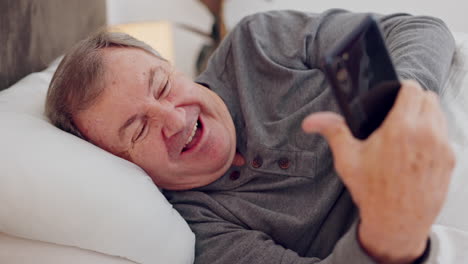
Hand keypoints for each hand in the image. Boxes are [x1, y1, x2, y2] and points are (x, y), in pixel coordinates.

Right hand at [302, 80, 454, 262]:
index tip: (395, 95)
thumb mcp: (347, 159)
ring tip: (408, 130)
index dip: (402, 88)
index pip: (412, 90)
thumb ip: (332, 131)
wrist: (396, 222)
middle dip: (414, 101)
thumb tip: (312, 121)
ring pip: (439, 115)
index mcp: (400, 128)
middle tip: (399, 113)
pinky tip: (417, 149)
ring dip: (426, 116)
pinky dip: (434, 136)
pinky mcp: (450, 161)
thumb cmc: (372, 192)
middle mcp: (426, 135)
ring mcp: (441, 148)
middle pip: (429, 98)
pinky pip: (444, 136)